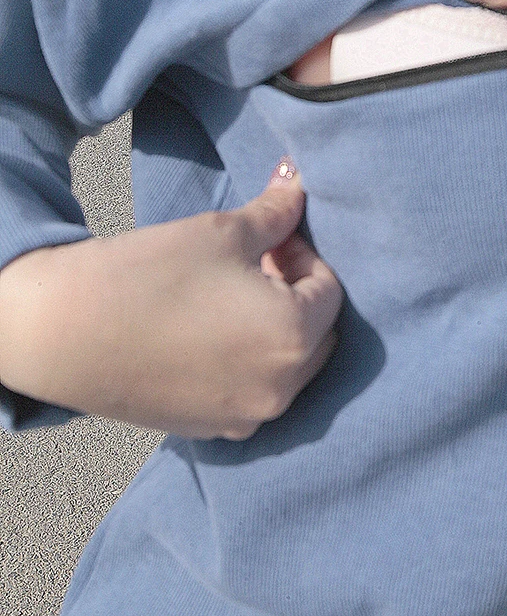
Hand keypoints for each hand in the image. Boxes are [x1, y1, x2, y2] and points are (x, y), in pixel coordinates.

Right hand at [0, 161, 342, 438]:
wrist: (65, 332)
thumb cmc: (150, 274)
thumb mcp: (223, 231)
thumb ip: (276, 214)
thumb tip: (299, 185)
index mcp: (292, 337)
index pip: (331, 290)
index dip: (304, 255)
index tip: (270, 239)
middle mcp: (281, 389)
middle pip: (318, 333)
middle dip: (297, 293)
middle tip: (256, 262)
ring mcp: (247, 417)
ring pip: (290, 366)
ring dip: (276, 328)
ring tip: (231, 293)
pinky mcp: (214, 430)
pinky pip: (255, 391)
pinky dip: (250, 361)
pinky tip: (209, 331)